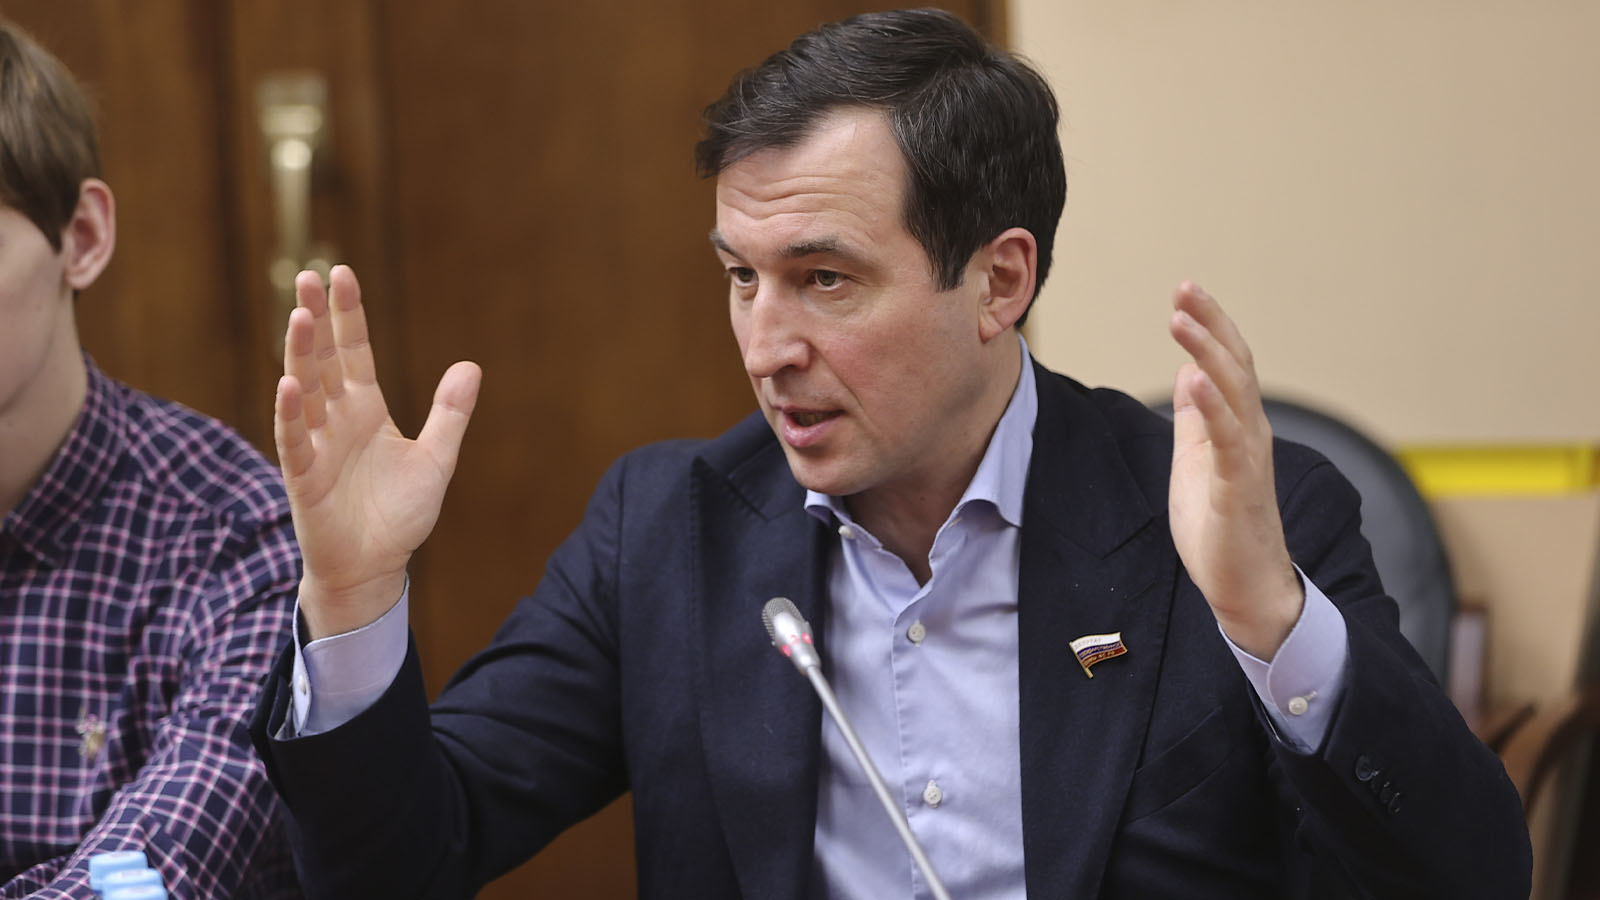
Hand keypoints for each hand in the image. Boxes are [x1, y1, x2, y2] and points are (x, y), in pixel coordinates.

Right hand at [273, 265, 481, 639]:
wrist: (376, 565)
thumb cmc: (400, 514)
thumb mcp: (436, 460)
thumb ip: (450, 414)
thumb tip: (470, 366)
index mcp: (365, 408)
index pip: (354, 351)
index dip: (349, 315)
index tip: (341, 274)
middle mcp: (336, 418)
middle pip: (324, 360)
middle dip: (317, 319)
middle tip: (308, 276)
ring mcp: (316, 444)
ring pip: (304, 391)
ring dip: (301, 355)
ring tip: (300, 316)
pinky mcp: (303, 476)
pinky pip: (293, 440)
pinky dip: (290, 413)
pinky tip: (290, 385)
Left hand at [1166, 282, 1301, 659]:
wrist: (1246, 587)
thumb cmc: (1221, 528)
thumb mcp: (1196, 460)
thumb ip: (1196, 418)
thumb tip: (1188, 372)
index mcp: (1237, 425)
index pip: (1227, 364)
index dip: (1209, 326)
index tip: (1185, 293)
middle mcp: (1251, 432)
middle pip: (1234, 365)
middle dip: (1210, 323)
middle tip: (1185, 288)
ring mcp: (1248, 458)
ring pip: (1233, 392)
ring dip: (1207, 352)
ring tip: (1182, 319)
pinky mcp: (1238, 487)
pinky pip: (1227, 440)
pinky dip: (1211, 406)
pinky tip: (1193, 379)